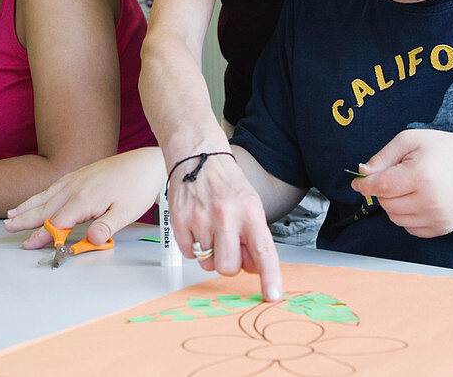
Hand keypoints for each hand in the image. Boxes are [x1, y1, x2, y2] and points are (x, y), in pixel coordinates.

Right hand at [4, 147, 164, 249]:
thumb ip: (107, 226)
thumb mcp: (127, 212)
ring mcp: (77, 179)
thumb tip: (94, 240)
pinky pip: (54, 186)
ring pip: (47, 195)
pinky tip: (35, 198)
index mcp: (85, 199)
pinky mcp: (81, 174)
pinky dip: (41, 194)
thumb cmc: (138, 187)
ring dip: (28, 205)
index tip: (29, 245)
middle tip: (8, 227)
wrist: (147, 163)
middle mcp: (76, 187)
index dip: (43, 235)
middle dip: (25, 219)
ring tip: (12, 214)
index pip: (57, 222)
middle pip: (45, 207)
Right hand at [166, 151, 281, 301]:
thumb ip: (253, 237)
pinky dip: (193, 246)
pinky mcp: (179, 221)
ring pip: (207, 264)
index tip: (272, 295)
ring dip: (210, 254)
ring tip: (211, 230)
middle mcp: (226, 215)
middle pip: (229, 267)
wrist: (197, 156)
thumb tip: (253, 269)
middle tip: (228, 245)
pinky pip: (189, 254)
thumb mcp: (250, 205)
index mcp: (249, 211)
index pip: (263, 250)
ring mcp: (200, 219)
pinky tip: (197, 226)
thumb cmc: (227, 183)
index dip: (269, 276)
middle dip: (229, 263)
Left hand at [351, 128, 452, 237]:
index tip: (358, 182)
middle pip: (385, 203)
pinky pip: (409, 228)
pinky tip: (420, 199)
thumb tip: (362, 172)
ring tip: (411, 187)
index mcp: (420, 176)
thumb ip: (383, 156)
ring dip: (394, 204)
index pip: (380, 187)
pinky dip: (407, 215)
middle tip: (398, 176)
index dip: (365, 184)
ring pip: (395, 218)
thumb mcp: (412, 140)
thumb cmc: (445, 150)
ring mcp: (436, 218)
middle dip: (384, 191)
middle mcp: (429, 201)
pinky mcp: (441, 228)